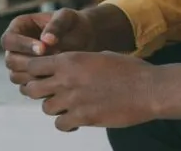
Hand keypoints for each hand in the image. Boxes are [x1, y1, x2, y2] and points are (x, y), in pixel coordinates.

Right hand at [3, 8, 96, 83]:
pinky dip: (39, 85)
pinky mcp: (30, 77)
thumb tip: (46, 40)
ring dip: (33, 76)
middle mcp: (16, 47)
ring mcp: (22, 64)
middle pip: (10, 60)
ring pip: (15, 76)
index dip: (23, 45)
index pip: (9, 40)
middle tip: (50, 63)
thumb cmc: (74, 23)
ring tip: (55, 70)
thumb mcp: (67, 18)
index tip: (43, 49)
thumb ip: (56, 25)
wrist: (85, 38)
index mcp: (19, 27)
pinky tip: (56, 79)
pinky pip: (26, 87)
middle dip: (28, 63)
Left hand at [19, 51, 157, 130]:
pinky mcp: (83, 118)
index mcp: (71, 60)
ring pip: (45, 108)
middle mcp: (67, 79)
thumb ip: (79, 61)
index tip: (42, 76)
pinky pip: (60, 124)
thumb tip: (68, 67)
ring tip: (68, 106)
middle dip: (38, 92)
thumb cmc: (130, 70)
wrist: (149, 89)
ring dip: (55, 107)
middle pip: (32, 89)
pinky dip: (66, 123)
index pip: (33, 66)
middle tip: (51, 93)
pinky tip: (76, 120)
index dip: (34, 72)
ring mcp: (73, 100)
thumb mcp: (101, 56)